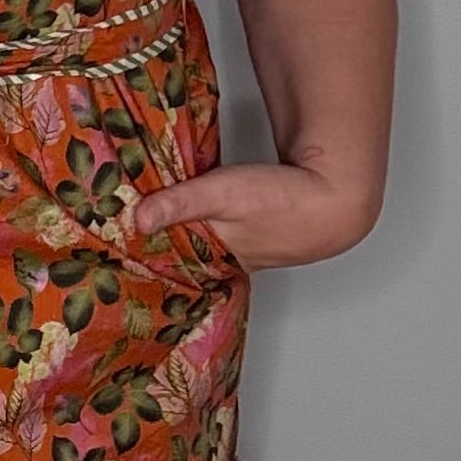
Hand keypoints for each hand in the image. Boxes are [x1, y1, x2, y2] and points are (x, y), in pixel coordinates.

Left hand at [131, 158, 382, 271]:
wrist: (339, 195)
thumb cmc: (284, 200)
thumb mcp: (224, 194)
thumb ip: (182, 204)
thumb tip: (139, 219)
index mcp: (220, 259)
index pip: (173, 266)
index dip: (149, 259)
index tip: (120, 253)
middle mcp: (234, 261)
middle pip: (190, 259)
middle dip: (165, 251)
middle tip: (130, 244)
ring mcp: (254, 249)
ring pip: (211, 247)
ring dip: (192, 238)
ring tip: (159, 229)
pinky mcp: (268, 232)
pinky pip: (231, 235)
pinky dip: (216, 226)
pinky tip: (210, 214)